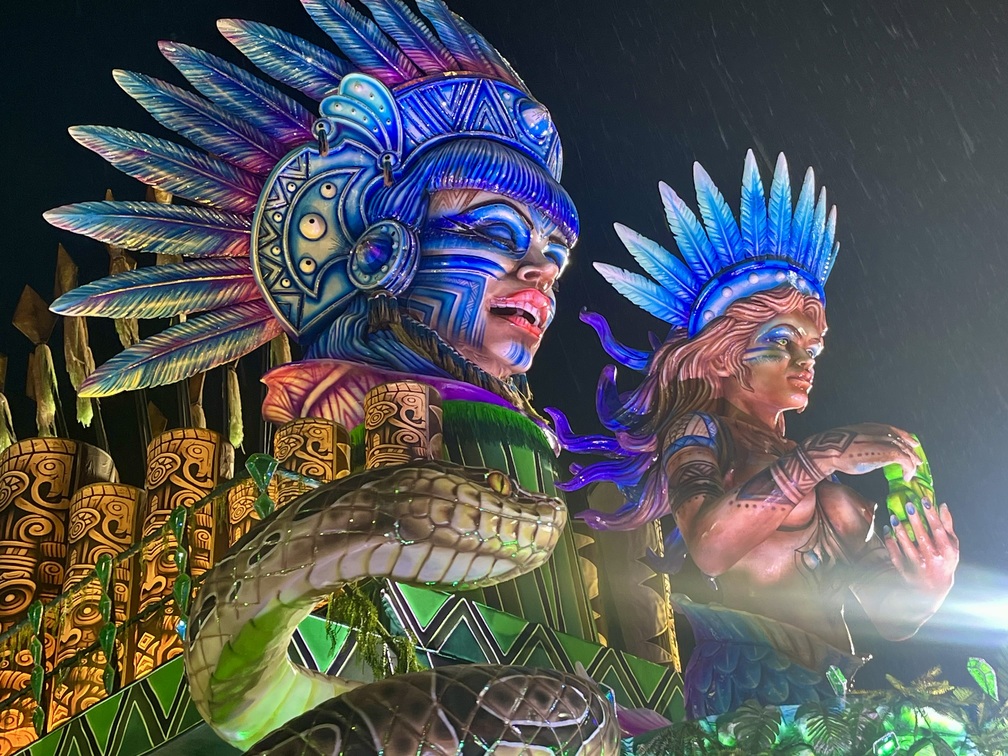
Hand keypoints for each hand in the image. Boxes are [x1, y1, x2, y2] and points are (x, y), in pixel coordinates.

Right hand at [800, 423, 920, 479]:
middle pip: (900, 439)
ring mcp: (883, 441)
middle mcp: (878, 431)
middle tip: (917, 460)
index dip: (904, 436)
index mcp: (869, 427)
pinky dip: (908, 467)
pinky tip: (907, 476)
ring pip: (904, 449)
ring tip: (913, 471)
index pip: (892, 429)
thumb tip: (866, 452)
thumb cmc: (833, 449)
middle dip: (910, 450)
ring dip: (911, 460)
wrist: (828, 451)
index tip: (912, 442)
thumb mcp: (850, 442)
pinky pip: (904, 459)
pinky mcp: (886, 452)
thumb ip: (861, 443)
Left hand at [884, 499, 958, 597]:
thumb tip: (943, 505)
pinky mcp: (905, 570)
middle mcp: (932, 558)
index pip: (938, 530)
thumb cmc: (945, 561)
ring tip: (894, 516)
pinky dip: (890, 541)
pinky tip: (887, 528)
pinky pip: (895, 554)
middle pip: (922, 536)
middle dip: (915, 519)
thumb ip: (947, 526)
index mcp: (946, 551)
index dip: (931, 515)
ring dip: (899, 530)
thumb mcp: (952, 545)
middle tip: (908, 504)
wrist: (934, 588)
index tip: (924, 500)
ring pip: (906, 545)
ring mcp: (918, 565)